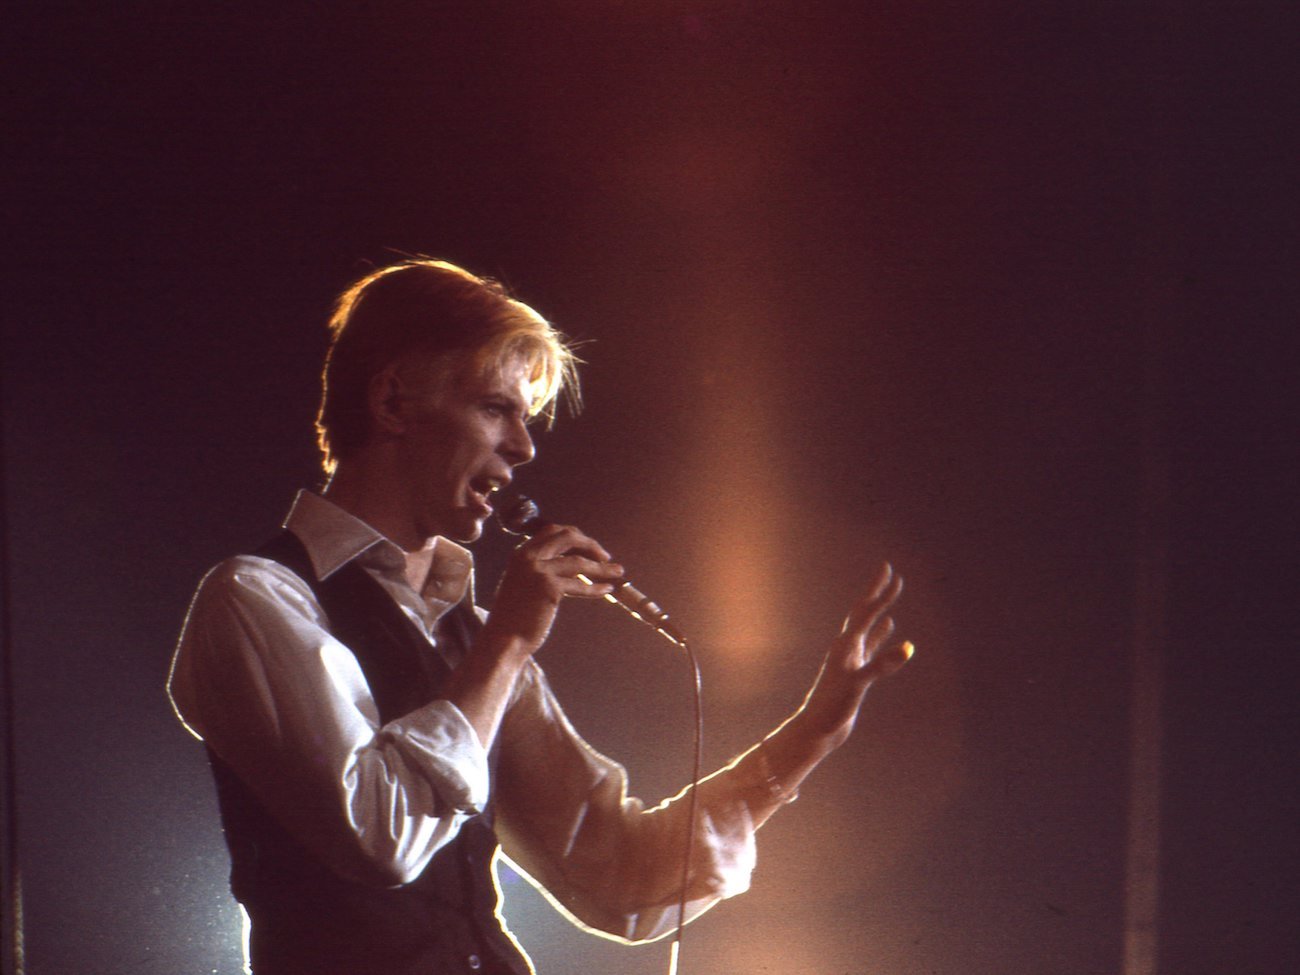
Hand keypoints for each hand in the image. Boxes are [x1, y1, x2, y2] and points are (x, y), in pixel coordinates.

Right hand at [481, 523, 624, 657]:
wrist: (503, 640)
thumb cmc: (514, 617)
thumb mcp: (522, 583)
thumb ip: (539, 568)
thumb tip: (569, 562)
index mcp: (521, 553)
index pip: (552, 530)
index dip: (575, 536)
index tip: (589, 548)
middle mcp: (528, 557)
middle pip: (567, 536)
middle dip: (590, 544)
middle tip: (606, 557)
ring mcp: (538, 571)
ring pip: (579, 562)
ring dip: (602, 568)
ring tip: (618, 572)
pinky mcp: (549, 588)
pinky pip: (580, 585)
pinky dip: (596, 588)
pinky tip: (607, 590)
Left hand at [796, 562, 912, 748]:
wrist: (818, 729)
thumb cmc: (832, 707)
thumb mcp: (858, 684)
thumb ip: (881, 666)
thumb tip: (907, 648)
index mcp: (845, 645)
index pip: (865, 611)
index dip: (878, 591)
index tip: (889, 570)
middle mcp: (847, 647)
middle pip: (864, 613)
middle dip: (877, 592)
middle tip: (889, 572)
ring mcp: (852, 659)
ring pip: (869, 628)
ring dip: (880, 611)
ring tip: (888, 596)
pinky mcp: (857, 672)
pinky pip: (873, 648)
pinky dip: (882, 636)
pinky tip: (890, 630)